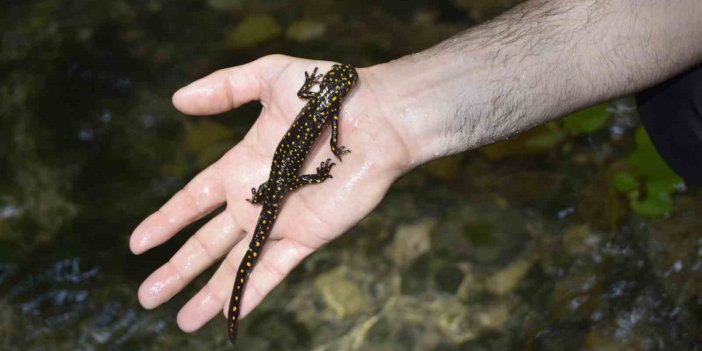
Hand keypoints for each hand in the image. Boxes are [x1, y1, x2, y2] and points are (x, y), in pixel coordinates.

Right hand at [129, 55, 411, 331]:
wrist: (377, 117)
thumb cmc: (327, 94)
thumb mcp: (269, 77)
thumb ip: (224, 88)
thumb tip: (177, 99)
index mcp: (242, 166)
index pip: (194, 200)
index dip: (166, 221)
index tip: (138, 244)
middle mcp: (256, 199)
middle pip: (207, 242)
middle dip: (177, 268)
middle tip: (147, 295)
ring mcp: (281, 221)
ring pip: (236, 265)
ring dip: (207, 292)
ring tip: (178, 320)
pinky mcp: (307, 236)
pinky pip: (273, 270)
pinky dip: (250, 293)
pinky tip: (227, 315)